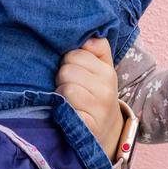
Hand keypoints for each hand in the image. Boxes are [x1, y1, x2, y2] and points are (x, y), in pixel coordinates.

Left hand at [57, 37, 123, 156]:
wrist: (107, 133)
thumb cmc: (98, 96)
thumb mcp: (103, 70)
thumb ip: (97, 48)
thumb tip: (87, 35)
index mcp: (107, 71)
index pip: (75, 53)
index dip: (67, 61)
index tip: (72, 72)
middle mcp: (107, 89)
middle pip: (67, 70)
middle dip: (62, 78)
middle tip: (68, 87)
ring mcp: (99, 109)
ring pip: (66, 89)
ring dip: (60, 95)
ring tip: (66, 101)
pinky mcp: (89, 127)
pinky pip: (67, 110)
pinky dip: (63, 112)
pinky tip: (68, 114)